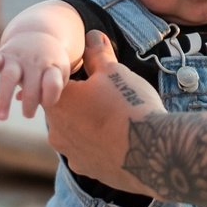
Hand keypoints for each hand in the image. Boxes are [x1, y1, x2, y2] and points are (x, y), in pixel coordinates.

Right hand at [0, 29, 74, 120]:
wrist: (40, 33)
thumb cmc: (50, 62)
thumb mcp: (58, 74)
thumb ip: (47, 91)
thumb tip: (19, 98)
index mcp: (51, 66)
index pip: (52, 85)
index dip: (50, 98)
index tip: (47, 103)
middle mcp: (34, 62)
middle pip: (31, 86)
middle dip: (30, 104)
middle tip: (29, 116)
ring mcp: (17, 58)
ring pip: (9, 77)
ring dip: (4, 99)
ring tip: (1, 118)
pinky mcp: (2, 55)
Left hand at [43, 31, 163, 189]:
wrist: (152, 152)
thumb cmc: (128, 106)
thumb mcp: (114, 71)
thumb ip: (98, 54)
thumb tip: (92, 35)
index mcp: (57, 103)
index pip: (53, 84)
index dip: (72, 76)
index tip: (89, 75)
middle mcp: (56, 132)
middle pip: (65, 109)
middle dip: (81, 101)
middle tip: (106, 94)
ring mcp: (72, 154)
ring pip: (76, 132)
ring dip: (90, 124)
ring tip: (116, 117)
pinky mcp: (88, 170)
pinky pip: (89, 152)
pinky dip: (100, 145)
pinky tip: (120, 139)